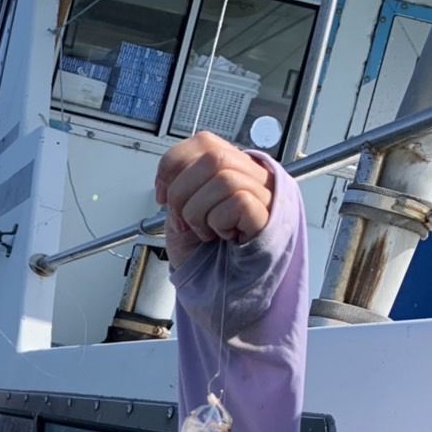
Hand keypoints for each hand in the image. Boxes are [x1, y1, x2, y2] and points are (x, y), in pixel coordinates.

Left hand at [155, 132, 275, 268]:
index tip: (162, 195)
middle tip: (182, 219)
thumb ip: (178, 186)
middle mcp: (250, 175)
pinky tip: (222, 235)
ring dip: (198, 212)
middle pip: (212, 156)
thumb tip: (168, 177)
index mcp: (229, 168)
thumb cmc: (203, 253)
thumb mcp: (180, 212)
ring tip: (205, 230)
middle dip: (181, 192)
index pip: (202, 142)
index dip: (173, 166)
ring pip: (224, 178)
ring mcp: (264, 194)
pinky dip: (218, 222)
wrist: (217, 289)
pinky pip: (239, 202)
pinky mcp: (269, 216)